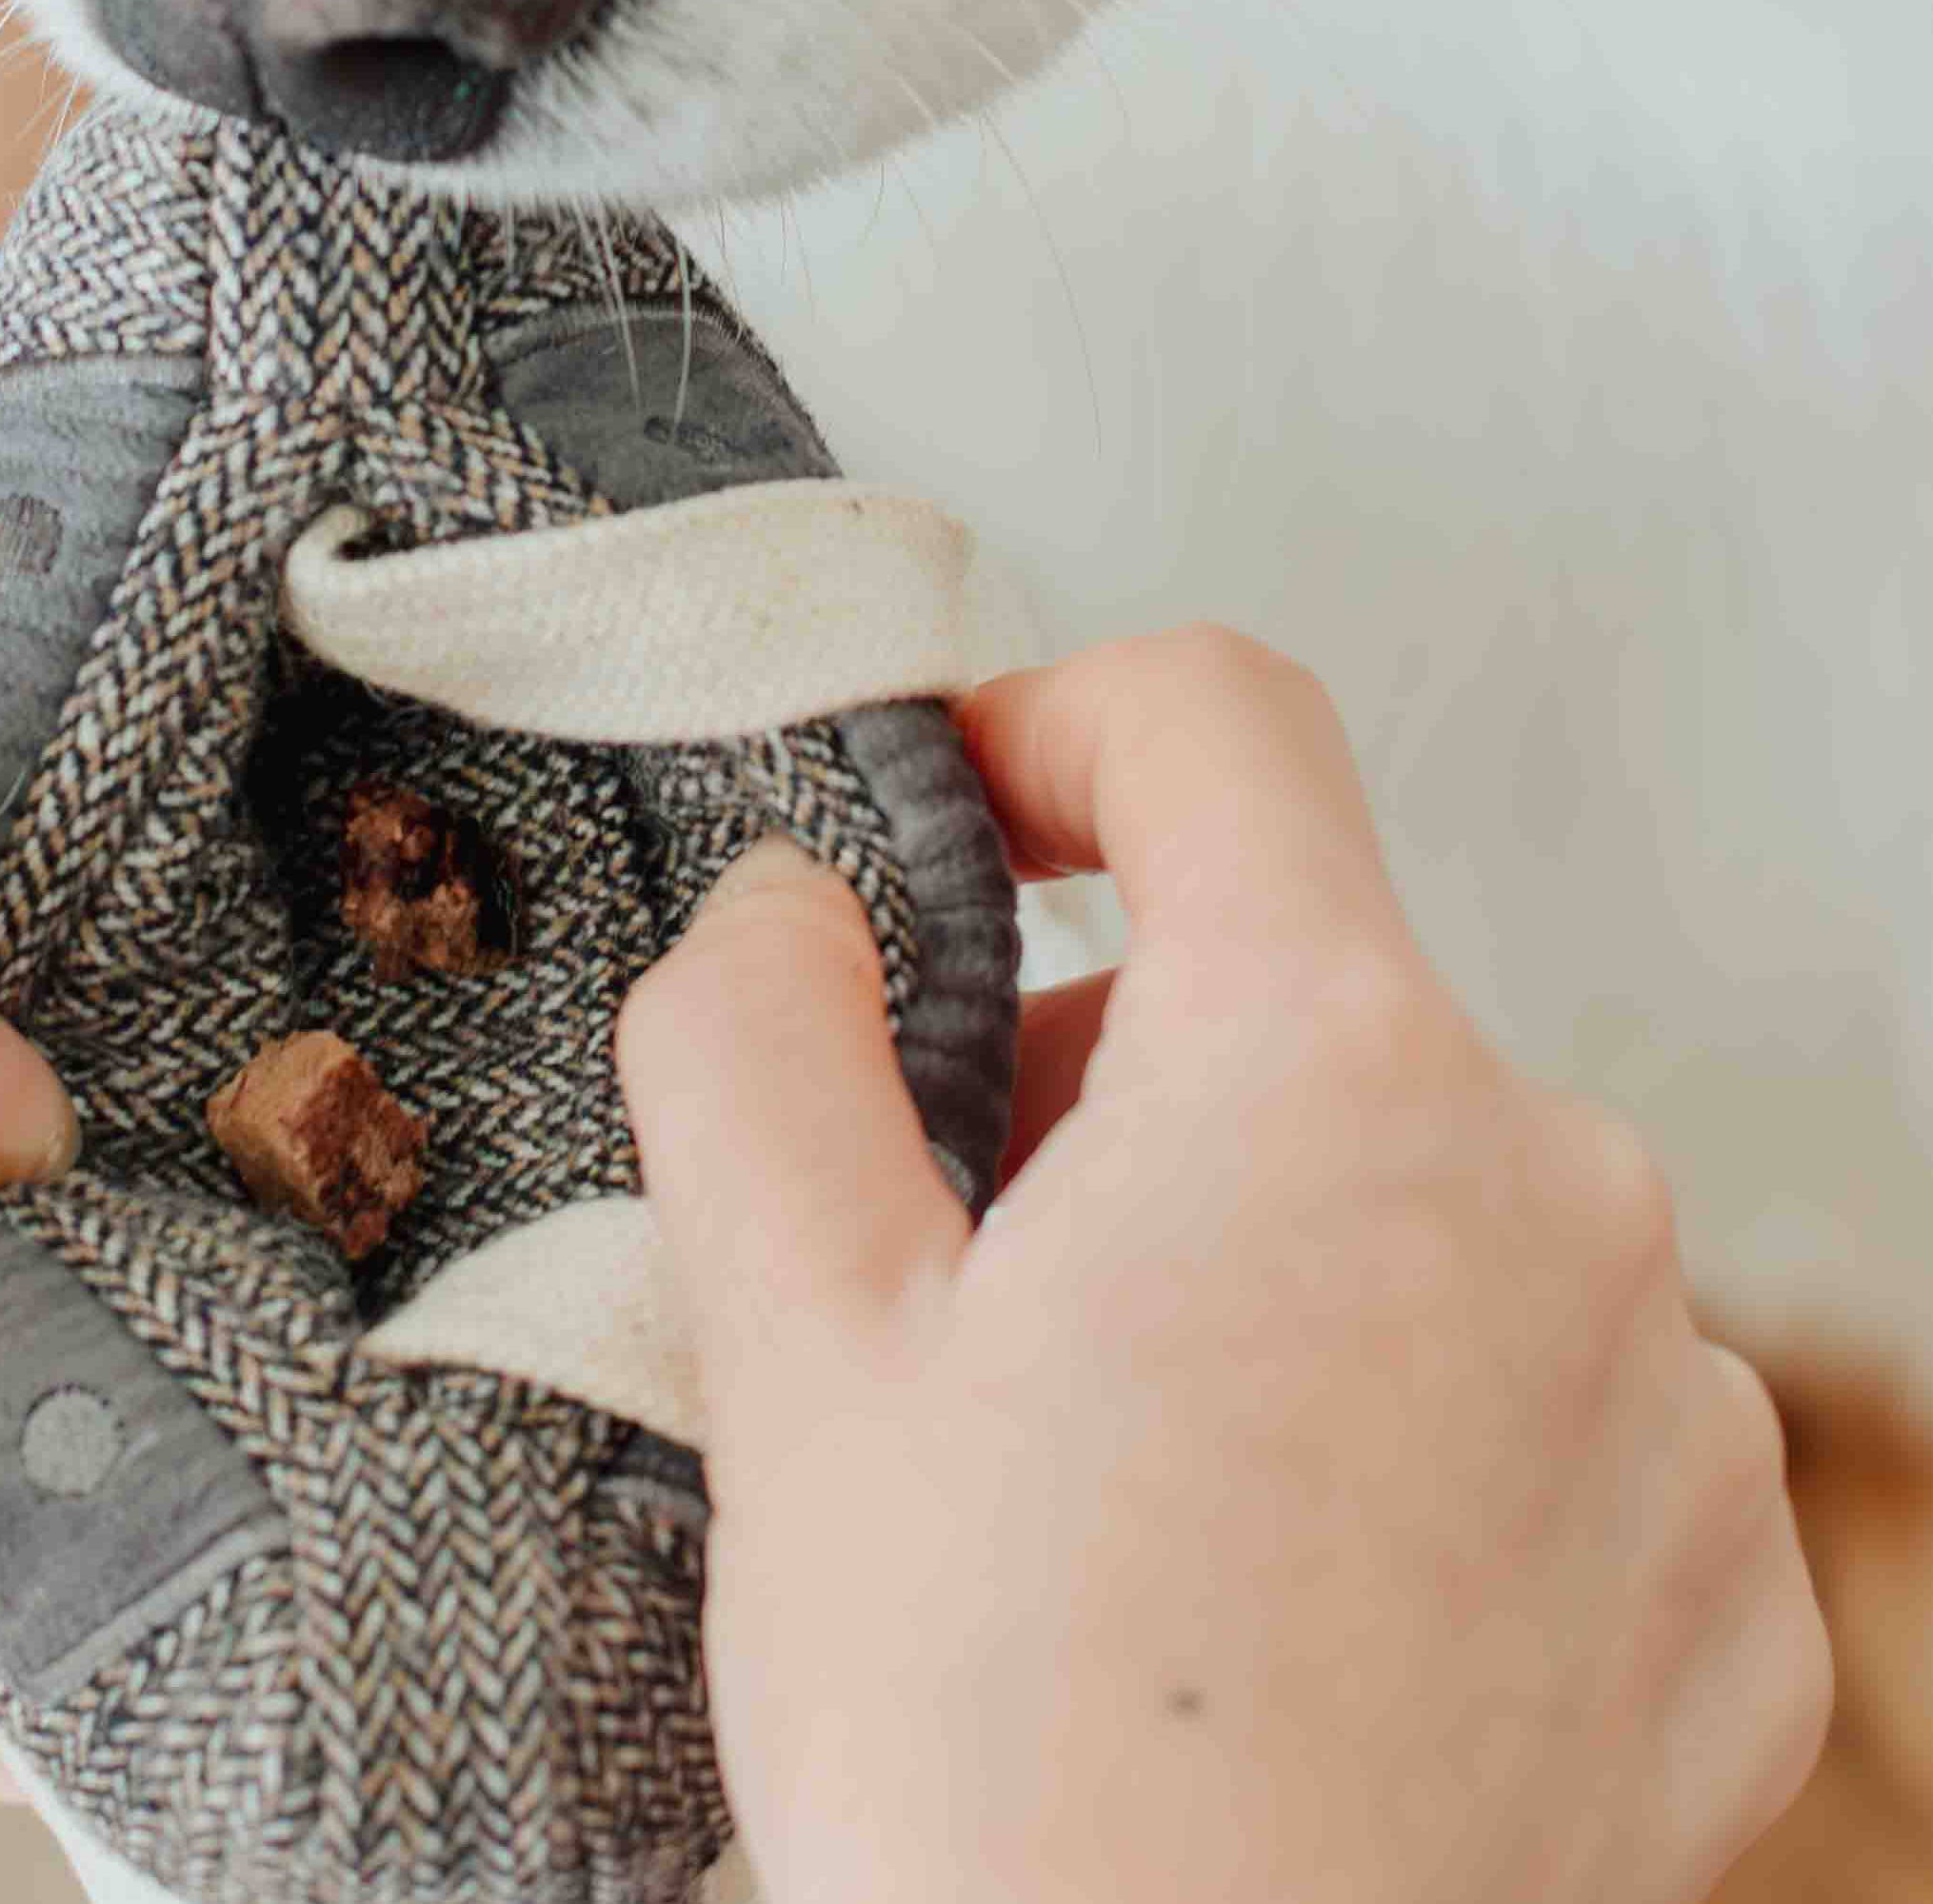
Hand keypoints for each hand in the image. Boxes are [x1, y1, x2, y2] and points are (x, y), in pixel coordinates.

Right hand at [618, 630, 1830, 1903]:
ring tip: (1111, 1484)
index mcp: (1328, 1073)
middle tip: (967, 1273)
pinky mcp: (1729, 1601)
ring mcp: (1673, 1411)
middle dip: (1118, 1074)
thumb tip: (793, 903)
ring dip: (1259, 1259)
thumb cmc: (992, 1762)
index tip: (962, 834)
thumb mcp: (788, 1340)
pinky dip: (1395, 1434)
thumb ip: (759, 1033)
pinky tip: (1266, 1614)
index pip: (1215, 725)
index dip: (1053, 729)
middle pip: (1300, 991)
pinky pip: (1537, 1402)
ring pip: (1415, 1203)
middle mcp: (1562, 1195)